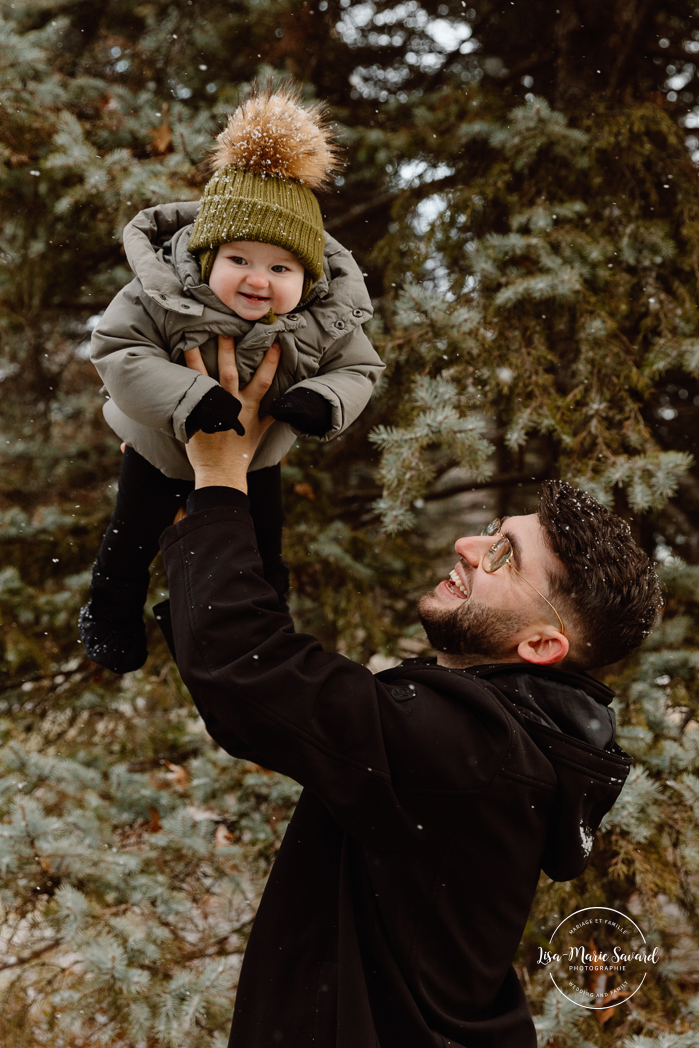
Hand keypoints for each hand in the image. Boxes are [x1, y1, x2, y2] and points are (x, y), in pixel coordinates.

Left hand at [184, 335, 279, 491]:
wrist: (221, 472)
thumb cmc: (241, 454)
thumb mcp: (259, 434)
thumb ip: (271, 417)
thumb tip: (284, 407)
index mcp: (249, 407)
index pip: (264, 379)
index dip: (271, 360)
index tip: (275, 341)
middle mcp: (231, 404)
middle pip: (230, 372)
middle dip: (229, 350)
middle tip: (226, 327)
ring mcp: (213, 408)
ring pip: (204, 377)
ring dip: (197, 357)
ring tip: (191, 337)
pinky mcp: (197, 414)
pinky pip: (189, 391)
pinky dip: (183, 377)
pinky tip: (174, 363)